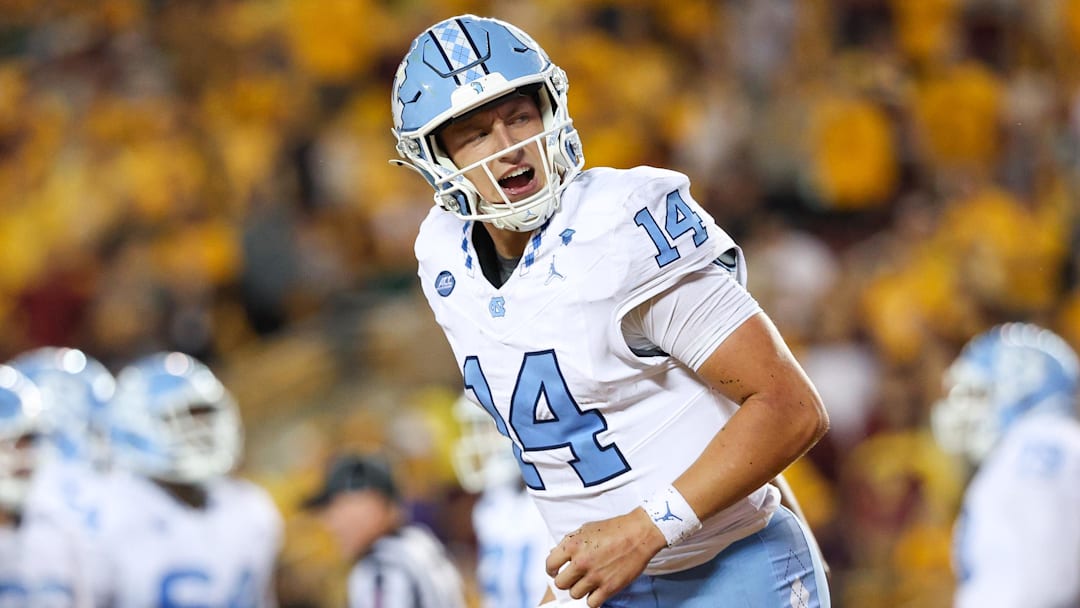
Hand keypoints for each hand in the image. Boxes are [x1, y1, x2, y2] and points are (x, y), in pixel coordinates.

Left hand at [545, 508, 667, 606]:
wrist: (639, 534)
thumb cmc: (615, 529)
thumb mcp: (586, 529)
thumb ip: (569, 542)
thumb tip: (555, 554)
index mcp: (573, 545)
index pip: (550, 564)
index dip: (552, 569)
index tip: (556, 571)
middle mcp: (581, 562)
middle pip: (561, 583)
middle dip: (566, 580)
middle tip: (573, 577)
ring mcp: (595, 576)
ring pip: (575, 594)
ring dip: (580, 589)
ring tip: (588, 581)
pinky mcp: (609, 587)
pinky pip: (592, 602)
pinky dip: (593, 598)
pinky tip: (597, 590)